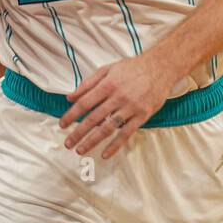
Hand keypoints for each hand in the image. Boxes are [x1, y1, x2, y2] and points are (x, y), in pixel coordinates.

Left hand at [60, 53, 177, 158]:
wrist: (160, 67)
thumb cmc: (132, 68)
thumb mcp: (107, 69)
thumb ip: (88, 83)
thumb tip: (70, 97)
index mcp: (107, 84)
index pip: (84, 103)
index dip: (71, 115)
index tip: (62, 125)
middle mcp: (118, 97)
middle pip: (93, 118)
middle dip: (78, 133)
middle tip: (68, 144)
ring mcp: (131, 107)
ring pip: (108, 128)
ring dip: (93, 141)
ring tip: (81, 150)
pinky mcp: (143, 115)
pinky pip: (127, 133)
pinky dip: (115, 146)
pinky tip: (105, 154)